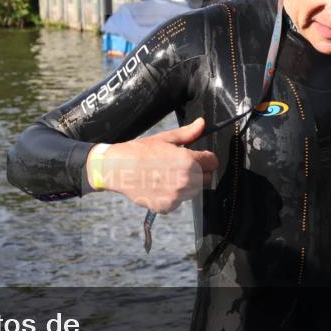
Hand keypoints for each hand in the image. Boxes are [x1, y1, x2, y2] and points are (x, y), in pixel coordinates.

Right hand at [90, 117, 218, 213]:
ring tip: (167, 175)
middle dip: (198, 171)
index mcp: (188, 161)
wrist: (118, 168)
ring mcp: (177, 197)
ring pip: (193, 191)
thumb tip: (202, 123)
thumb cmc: (140, 151)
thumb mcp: (165, 139)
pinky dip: (171, 195)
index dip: (205, 157)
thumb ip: (188, 134)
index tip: (197, 156)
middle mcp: (186, 181)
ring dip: (186, 184)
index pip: (213, 162)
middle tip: (180, 165)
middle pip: (206, 178)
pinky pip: (178, 201)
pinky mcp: (167, 207)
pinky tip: (158, 185)